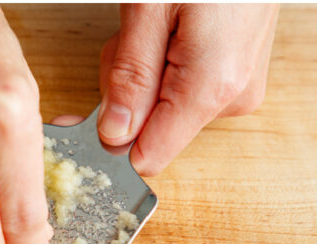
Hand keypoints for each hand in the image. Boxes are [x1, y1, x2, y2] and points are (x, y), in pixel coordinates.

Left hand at [97, 4, 279, 175]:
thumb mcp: (150, 6)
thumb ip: (130, 75)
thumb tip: (113, 134)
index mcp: (211, 86)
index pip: (149, 155)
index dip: (106, 140)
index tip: (74, 119)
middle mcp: (234, 97)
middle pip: (154, 127)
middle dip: (127, 89)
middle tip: (130, 36)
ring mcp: (242, 88)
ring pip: (168, 104)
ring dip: (147, 71)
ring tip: (159, 21)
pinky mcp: (242, 76)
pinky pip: (189, 87)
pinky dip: (169, 62)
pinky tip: (175, 27)